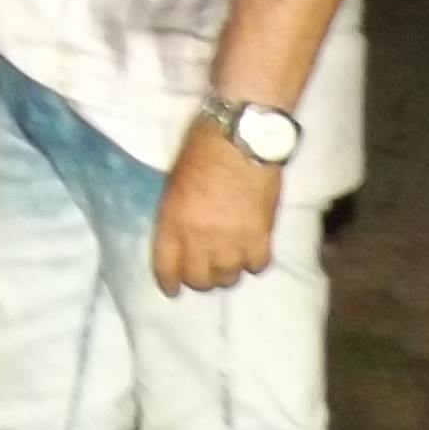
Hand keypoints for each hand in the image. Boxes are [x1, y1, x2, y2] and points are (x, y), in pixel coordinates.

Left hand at [150, 127, 284, 294]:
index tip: (173, 289)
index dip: (169, 282)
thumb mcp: (174, 183)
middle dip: (200, 278)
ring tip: (229, 262)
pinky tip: (251, 253)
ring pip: (228, 278)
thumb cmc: (202, 150)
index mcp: (173, 223)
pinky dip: (253, 263)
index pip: (166, 267)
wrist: (243, 140)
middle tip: (204, 271)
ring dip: (227, 272)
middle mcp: (200, 239)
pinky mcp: (262, 238)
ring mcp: (232, 242)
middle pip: (200, 279)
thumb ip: (175, 215)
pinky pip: (257, 266)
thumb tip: (182, 235)